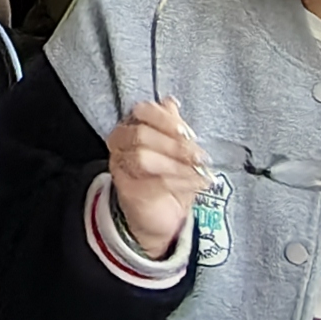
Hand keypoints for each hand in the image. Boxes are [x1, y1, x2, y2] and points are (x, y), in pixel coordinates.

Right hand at [104, 94, 209, 261]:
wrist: (159, 217)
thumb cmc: (168, 179)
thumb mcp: (176, 150)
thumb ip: (172, 127)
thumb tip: (170, 102)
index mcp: (131, 126)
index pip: (142, 111)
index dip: (165, 120)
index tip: (188, 132)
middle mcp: (120, 144)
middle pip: (142, 134)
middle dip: (175, 145)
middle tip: (200, 156)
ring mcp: (121, 168)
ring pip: (144, 158)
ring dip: (177, 164)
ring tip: (200, 172)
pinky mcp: (128, 191)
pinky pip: (153, 182)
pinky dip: (179, 182)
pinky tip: (197, 183)